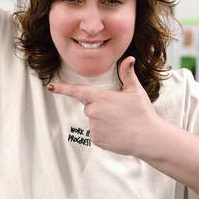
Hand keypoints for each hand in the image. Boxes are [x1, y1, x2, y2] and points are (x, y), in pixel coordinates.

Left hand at [48, 56, 163, 157]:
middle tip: (118, 110)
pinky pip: (97, 133)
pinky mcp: (97, 140)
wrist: (149, 139)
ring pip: (93, 120)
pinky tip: (118, 132)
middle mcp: (93, 113)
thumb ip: (128, 73)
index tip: (50, 86)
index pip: (77, 91)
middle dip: (100, 106)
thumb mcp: (135, 90)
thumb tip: (129, 58)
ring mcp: (94, 128)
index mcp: (100, 98)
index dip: (62, 88)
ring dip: (103, 120)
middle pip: (89, 106)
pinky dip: (105, 132)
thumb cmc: (142, 112)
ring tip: (120, 122)